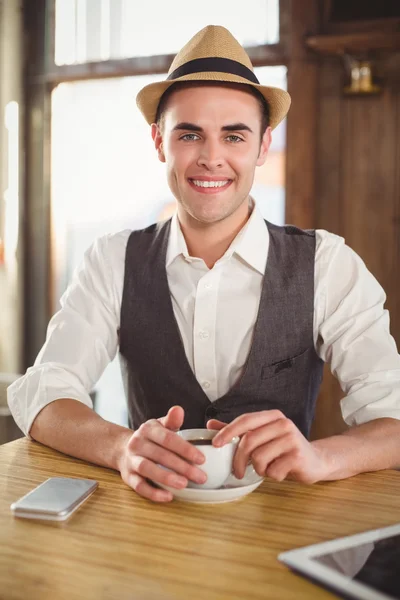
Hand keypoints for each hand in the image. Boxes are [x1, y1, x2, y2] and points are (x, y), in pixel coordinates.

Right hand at [119, 406, 205, 501]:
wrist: (122, 448)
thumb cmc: (150, 438)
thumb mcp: (160, 426)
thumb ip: (172, 420)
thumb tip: (179, 410)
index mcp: (148, 429)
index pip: (167, 438)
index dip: (185, 449)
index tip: (201, 459)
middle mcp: (137, 443)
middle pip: (160, 455)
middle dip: (182, 466)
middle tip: (200, 476)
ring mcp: (131, 460)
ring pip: (147, 469)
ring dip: (166, 477)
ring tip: (184, 485)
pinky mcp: (127, 477)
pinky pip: (139, 486)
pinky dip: (153, 493)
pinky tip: (168, 497)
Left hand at [207, 410, 327, 483]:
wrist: (315, 460)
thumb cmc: (284, 449)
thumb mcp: (262, 436)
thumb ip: (238, 431)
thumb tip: (211, 424)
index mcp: (272, 416)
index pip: (245, 420)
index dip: (228, 431)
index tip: (216, 444)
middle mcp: (283, 424)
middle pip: (249, 441)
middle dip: (238, 460)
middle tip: (236, 472)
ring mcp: (292, 439)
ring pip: (259, 458)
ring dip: (258, 469)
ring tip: (267, 468)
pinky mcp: (298, 456)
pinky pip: (272, 471)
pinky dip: (271, 476)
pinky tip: (280, 471)